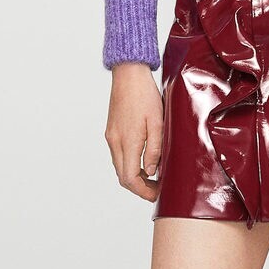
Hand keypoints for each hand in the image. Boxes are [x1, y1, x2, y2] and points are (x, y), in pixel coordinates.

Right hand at [105, 63, 164, 201]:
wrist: (128, 75)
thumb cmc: (145, 95)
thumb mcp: (157, 122)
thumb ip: (155, 149)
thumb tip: (152, 171)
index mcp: (127, 141)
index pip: (130, 178)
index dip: (143, 191)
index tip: (157, 193)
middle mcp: (115, 142)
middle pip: (123, 176)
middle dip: (139, 187)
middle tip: (157, 188)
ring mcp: (111, 137)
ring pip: (120, 167)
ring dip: (134, 176)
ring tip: (153, 176)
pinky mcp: (111, 132)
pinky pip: (118, 155)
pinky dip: (130, 164)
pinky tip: (144, 161)